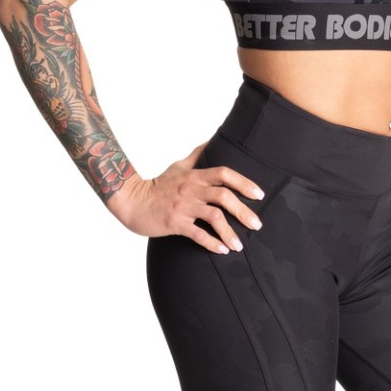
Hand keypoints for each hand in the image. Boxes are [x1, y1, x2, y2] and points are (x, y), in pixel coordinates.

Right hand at [108, 141, 265, 253]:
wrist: (132, 201)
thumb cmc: (158, 185)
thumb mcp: (178, 166)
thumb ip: (197, 155)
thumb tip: (213, 139)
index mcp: (195, 176)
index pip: (225, 174)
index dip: (244, 183)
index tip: (259, 194)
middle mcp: (191, 189)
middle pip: (224, 196)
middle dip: (244, 211)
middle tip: (257, 225)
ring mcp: (183, 207)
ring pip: (213, 217)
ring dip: (230, 232)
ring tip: (240, 245)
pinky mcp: (174, 223)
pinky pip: (197, 234)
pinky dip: (212, 243)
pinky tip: (222, 251)